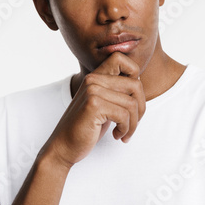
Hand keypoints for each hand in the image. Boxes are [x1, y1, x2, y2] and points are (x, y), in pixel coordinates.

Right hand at [40, 52, 145, 167]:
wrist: (63, 146)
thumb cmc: (88, 127)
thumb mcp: (104, 103)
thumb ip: (117, 90)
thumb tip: (139, 80)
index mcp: (96, 76)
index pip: (121, 58)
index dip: (135, 74)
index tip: (131, 97)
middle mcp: (93, 79)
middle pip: (136, 84)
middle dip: (141, 107)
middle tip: (133, 123)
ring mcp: (93, 90)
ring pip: (132, 103)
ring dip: (134, 123)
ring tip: (125, 133)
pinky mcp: (94, 105)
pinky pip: (124, 115)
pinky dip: (126, 129)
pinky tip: (117, 135)